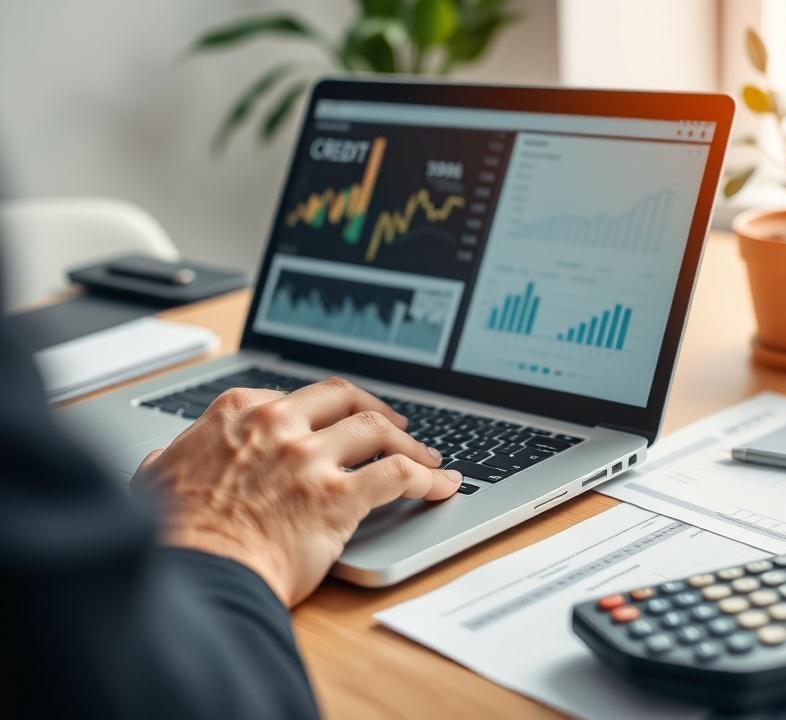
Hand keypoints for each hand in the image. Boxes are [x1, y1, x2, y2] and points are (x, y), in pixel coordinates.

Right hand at [136, 377, 461, 606]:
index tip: (339, 421)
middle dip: (376, 408)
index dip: (327, 410)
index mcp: (239, 413)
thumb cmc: (175, 536)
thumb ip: (175, 457)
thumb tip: (167, 458)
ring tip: (428, 456)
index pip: (298, 397)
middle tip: (394, 423)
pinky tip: (441, 485)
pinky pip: (399, 475)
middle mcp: (279, 425)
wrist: (195, 575)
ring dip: (409, 442)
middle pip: (345, 399)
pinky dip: (428, 477)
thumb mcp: (156, 478)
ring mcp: (310, 457)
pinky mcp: (338, 496)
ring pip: (378, 430)